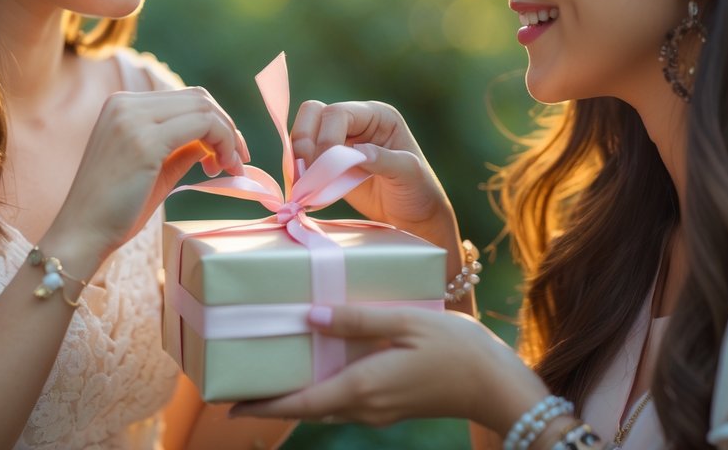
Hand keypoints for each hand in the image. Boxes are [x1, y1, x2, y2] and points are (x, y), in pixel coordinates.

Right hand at [50, 87, 248, 261]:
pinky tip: (218, 170)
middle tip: (236, 162)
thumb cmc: (116, 209)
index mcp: (122, 105)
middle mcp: (125, 104)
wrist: (82, 235)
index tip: (226, 155)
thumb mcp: (155, 168)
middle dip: (227, 128)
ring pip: (204, 109)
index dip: (215, 123)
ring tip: (228, 169)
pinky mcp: (145, 141)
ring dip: (227, 137)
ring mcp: (133, 119)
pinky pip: (203, 126)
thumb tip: (215, 140)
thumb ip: (183, 147)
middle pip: (198, 98)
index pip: (185, 98)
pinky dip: (222, 143)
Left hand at [228, 304, 546, 430]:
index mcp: (363, 388)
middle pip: (308, 409)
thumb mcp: (406, 322)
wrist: (498, 385)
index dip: (263, 407)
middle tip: (241, 384)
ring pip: (328, 406)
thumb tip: (309, 317)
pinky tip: (323, 364)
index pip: (300, 403)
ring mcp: (381, 410)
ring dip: (299, 396)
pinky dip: (325, 389)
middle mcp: (366, 406)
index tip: (229, 406)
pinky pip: (348, 401)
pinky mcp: (393, 405)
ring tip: (273, 374)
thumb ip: (358, 320)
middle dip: (274, 401)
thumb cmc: (456, 348)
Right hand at [290, 100, 455, 238]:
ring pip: (302, 133)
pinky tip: (302, 192)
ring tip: (302, 187)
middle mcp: (355, 122)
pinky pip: (302, 157)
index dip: (325, 138)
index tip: (325, 170)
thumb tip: (356, 153)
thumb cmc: (419, 191)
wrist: (413, 216)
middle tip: (305, 176)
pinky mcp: (327, 162)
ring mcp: (339, 140)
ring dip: (296, 158)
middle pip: (313, 114)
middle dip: (304, 143)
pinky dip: (297, 172)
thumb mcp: (409, 173)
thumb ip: (384, 160)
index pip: (337, 113)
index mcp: (377, 116)